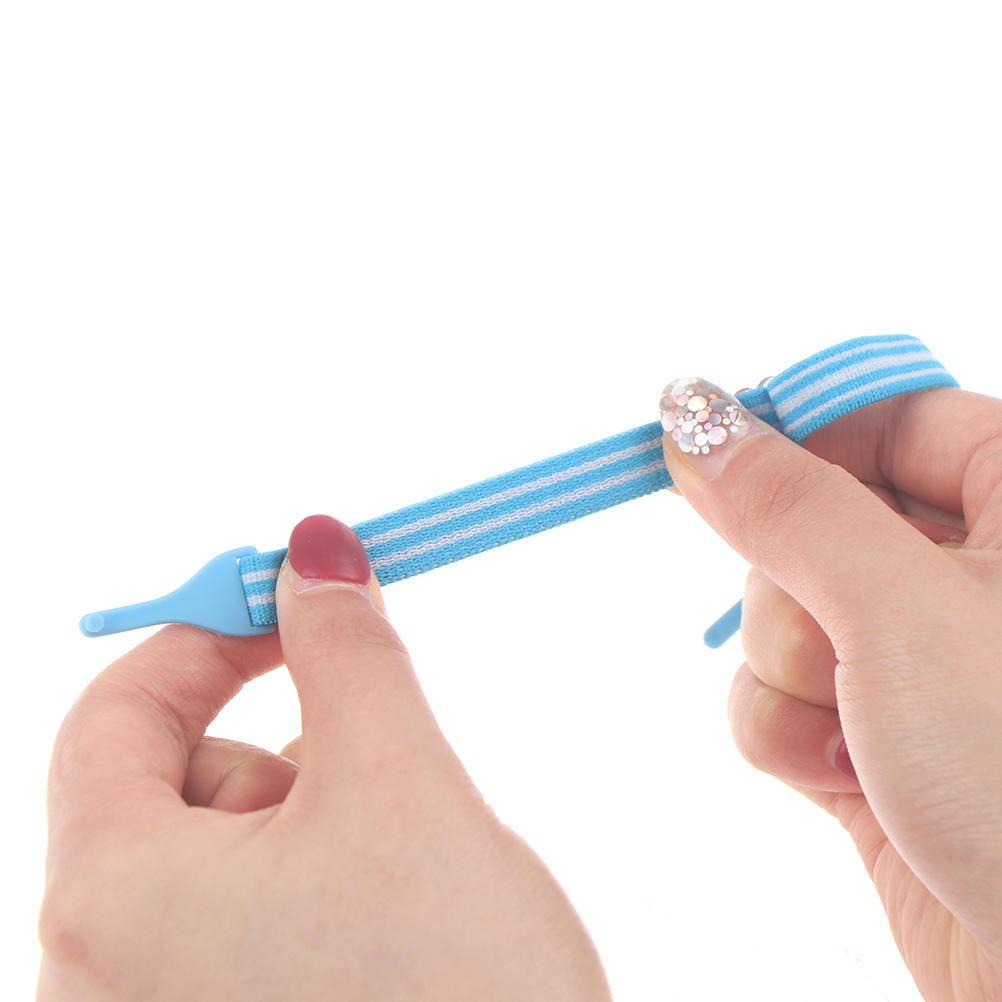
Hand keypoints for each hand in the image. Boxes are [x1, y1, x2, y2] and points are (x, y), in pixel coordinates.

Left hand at [38, 515, 610, 1000]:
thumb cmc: (460, 992)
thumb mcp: (399, 784)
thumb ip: (345, 651)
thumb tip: (313, 543)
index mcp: (110, 901)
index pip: (113, 713)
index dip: (206, 636)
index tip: (292, 603)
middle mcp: (97, 977)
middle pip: (166, 783)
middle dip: (274, 742)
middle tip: (372, 757)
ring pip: (213, 850)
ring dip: (304, 816)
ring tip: (395, 872)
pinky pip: (235, 916)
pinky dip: (304, 877)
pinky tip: (381, 921)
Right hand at [660, 379, 1001, 1001]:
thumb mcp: (900, 608)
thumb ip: (786, 502)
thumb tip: (691, 411)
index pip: (889, 420)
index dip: (801, 441)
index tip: (716, 466)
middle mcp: (975, 579)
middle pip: (816, 524)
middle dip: (795, 592)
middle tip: (840, 647)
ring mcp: (920, 664)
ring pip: (783, 617)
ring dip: (789, 677)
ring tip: (858, 737)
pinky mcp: (874, 737)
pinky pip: (777, 695)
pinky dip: (789, 736)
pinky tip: (847, 782)